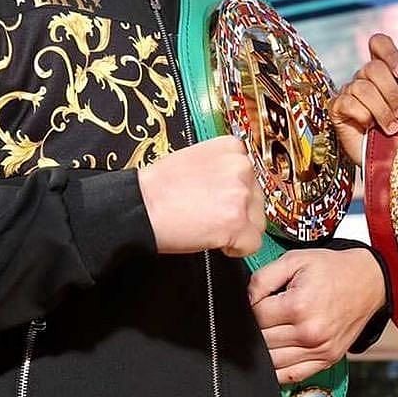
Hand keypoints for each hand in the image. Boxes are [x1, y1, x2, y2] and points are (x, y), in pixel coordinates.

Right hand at [137, 137, 264, 255]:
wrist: (139, 207)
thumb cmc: (159, 187)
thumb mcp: (196, 159)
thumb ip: (222, 167)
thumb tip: (237, 184)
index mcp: (231, 148)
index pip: (251, 176)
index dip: (234, 192)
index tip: (218, 199)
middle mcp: (240, 166)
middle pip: (257, 199)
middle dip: (239, 212)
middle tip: (209, 215)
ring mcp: (240, 193)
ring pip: (258, 222)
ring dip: (239, 230)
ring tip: (209, 226)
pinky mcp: (237, 221)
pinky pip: (253, 243)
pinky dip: (237, 249)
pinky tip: (215, 240)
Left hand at [248, 247, 385, 383]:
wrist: (369, 281)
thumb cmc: (332, 269)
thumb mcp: (295, 260)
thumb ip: (262, 278)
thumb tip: (245, 300)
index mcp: (299, 306)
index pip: (255, 317)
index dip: (251, 306)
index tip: (260, 299)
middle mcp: (309, 333)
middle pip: (261, 341)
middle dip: (258, 327)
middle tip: (267, 313)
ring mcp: (319, 350)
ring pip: (272, 362)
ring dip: (265, 348)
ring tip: (272, 330)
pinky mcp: (326, 360)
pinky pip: (291, 376)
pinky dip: (278, 369)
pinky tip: (277, 353)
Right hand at [330, 33, 397, 164]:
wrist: (386, 163)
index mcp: (384, 71)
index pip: (378, 43)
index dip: (389, 53)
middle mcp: (364, 77)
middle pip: (373, 67)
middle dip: (391, 91)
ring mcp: (349, 91)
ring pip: (362, 87)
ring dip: (380, 109)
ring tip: (393, 127)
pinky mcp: (337, 108)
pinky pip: (347, 102)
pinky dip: (362, 115)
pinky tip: (370, 127)